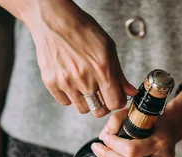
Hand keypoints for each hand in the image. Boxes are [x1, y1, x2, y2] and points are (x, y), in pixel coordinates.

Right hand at [21, 0, 136, 116]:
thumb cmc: (82, 30)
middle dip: (103, 105)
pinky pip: (65, 102)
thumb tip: (130, 92)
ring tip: (85, 86)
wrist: (54, 20)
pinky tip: (72, 83)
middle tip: (101, 94)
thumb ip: (119, 74)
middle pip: (99, 111)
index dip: (117, 102)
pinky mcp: (51, 82)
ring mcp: (66, 81)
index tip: (115, 97)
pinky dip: (70, 97)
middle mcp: (84, 78)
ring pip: (82, 109)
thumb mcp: (108, 48)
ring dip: (87, 101)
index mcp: (102, 68)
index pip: (115, 103)